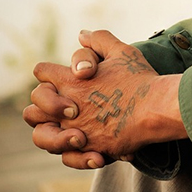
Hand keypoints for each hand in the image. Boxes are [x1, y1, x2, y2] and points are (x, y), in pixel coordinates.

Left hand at [24, 30, 184, 168]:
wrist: (158, 109)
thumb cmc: (141, 79)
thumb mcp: (122, 52)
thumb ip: (99, 40)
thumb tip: (82, 35)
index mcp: (71, 81)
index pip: (42, 72)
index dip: (49, 72)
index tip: (61, 75)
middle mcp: (67, 107)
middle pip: (33, 108)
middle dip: (44, 105)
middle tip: (64, 105)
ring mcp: (77, 130)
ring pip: (42, 136)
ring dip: (52, 133)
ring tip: (71, 129)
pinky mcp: (90, 149)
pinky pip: (67, 156)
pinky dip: (74, 153)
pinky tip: (88, 144)